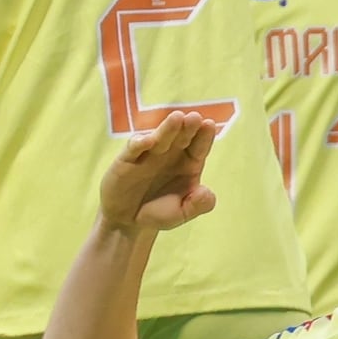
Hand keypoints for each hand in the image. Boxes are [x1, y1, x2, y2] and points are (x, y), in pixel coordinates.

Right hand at [98, 109, 222, 236]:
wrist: (128, 221)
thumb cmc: (159, 213)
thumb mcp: (182, 213)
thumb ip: (197, 205)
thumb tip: (207, 192)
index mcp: (189, 163)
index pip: (199, 147)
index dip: (204, 136)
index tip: (209, 126)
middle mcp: (171, 154)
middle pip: (182, 137)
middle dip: (188, 126)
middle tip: (194, 117)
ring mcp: (150, 153)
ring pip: (161, 137)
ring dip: (168, 128)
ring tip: (177, 119)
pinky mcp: (129, 158)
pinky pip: (135, 147)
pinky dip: (141, 142)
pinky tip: (149, 141)